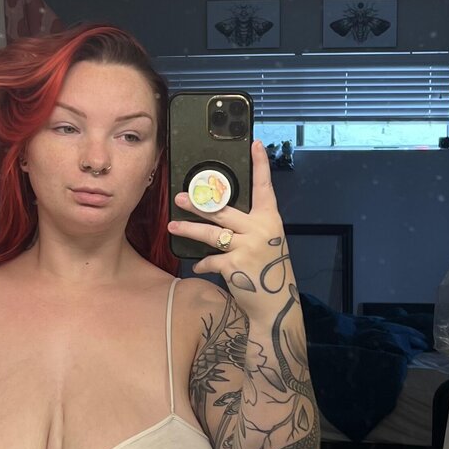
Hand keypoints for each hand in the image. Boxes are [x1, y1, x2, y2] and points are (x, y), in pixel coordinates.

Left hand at [168, 140, 292, 309]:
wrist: (276, 304)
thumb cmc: (270, 272)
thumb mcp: (268, 243)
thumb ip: (251, 228)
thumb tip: (223, 218)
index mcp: (270, 220)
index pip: (265, 187)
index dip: (260, 165)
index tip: (255, 145)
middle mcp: (260, 230)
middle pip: (223, 210)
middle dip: (198, 203)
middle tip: (180, 197)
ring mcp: (247, 247)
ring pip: (210, 233)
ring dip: (189, 230)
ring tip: (173, 226)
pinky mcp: (234, 265)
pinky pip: (210, 260)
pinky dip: (203, 264)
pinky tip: (199, 267)